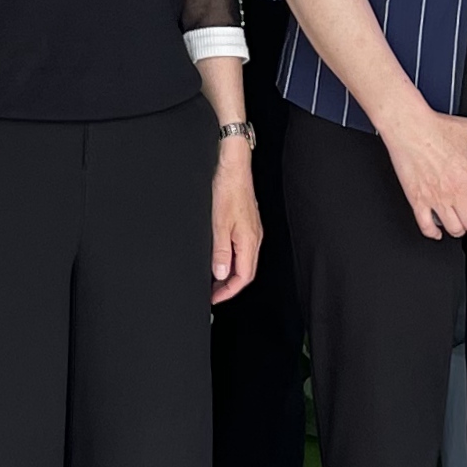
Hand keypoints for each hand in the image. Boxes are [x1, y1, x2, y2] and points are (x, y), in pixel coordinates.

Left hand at [209, 138, 261, 303]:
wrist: (234, 167)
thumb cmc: (228, 190)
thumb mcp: (219, 224)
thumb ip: (221, 252)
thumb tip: (221, 274)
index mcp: (249, 241)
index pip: (243, 277)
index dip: (229, 291)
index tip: (215, 298)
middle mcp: (254, 238)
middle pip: (246, 273)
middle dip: (229, 287)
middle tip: (213, 294)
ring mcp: (252, 232)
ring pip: (244, 262)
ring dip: (230, 274)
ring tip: (214, 281)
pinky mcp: (247, 225)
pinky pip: (242, 250)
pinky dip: (231, 260)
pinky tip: (220, 259)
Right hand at [379, 105, 466, 240]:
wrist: (409, 127)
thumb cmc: (435, 127)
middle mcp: (455, 192)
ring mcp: (435, 198)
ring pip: (453, 229)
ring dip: (460, 230)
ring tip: (462, 225)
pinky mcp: (417, 199)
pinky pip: (426, 225)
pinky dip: (433, 232)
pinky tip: (437, 230)